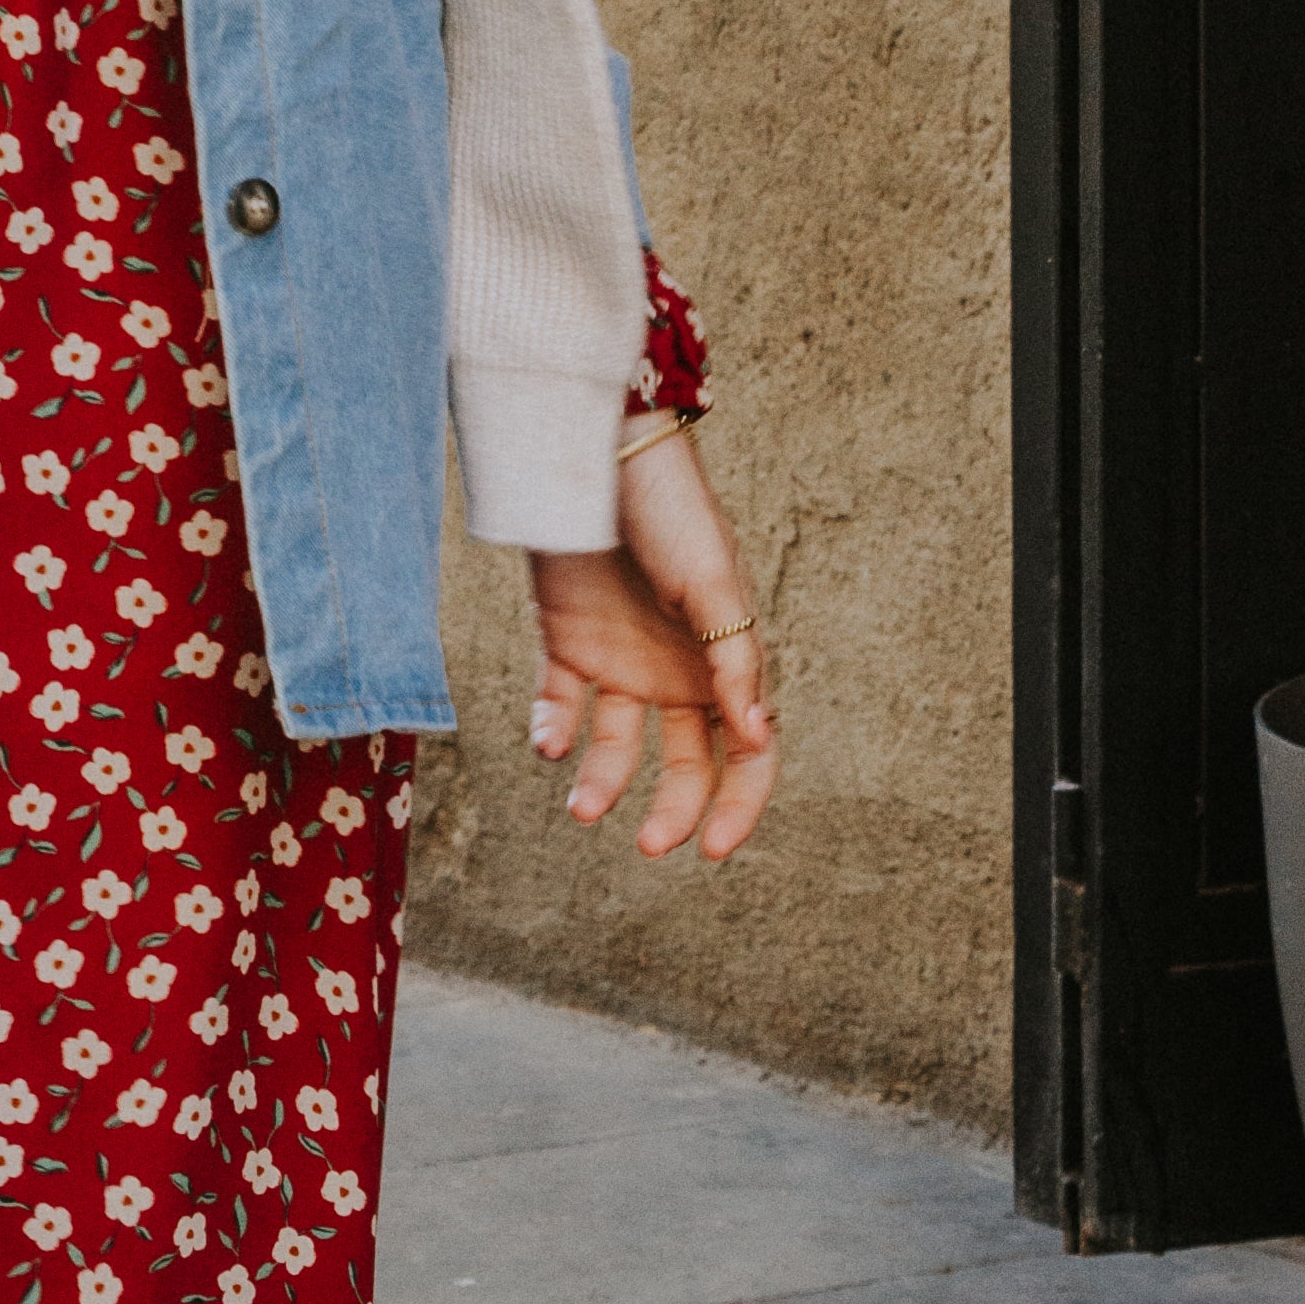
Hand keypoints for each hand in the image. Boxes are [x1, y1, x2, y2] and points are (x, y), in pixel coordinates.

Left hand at [524, 424, 777, 862]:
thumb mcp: (712, 582)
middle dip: (672, 810)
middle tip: (650, 846)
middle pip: (683, 763)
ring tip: (582, 807)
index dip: (740, 805)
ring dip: (602, 781)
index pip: (748, 751)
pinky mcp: (566, 641)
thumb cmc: (669, 511)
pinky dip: (552, 729)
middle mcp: (676, 670)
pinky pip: (559, 703)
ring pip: (614, 745)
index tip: (713, 849)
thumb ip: (732, 660)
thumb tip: (756, 735)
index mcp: (726, 661)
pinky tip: (548, 742)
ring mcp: (620, 659)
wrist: (595, 454)